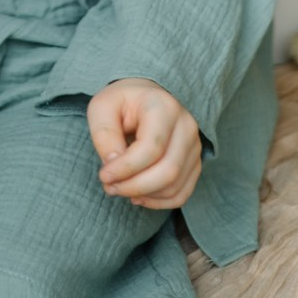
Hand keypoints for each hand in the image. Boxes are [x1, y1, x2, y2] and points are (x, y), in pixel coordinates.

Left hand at [87, 79, 201, 209]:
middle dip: (134, 186)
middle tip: (110, 187)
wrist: (146, 96)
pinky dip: (159, 202)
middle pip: (168, 171)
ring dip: (144, 195)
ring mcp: (194, 145)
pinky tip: (138, 196)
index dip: (125, 168)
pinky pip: (182, 193)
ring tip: (120, 188)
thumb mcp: (102, 107)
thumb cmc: (123, 102)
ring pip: (175, 185)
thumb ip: (104, 134)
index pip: (151, 148)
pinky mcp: (194, 162)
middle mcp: (186, 125)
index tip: (104, 175)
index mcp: (163, 106)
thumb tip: (113, 165)